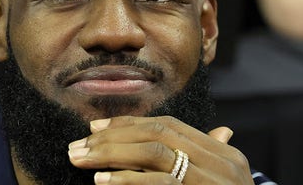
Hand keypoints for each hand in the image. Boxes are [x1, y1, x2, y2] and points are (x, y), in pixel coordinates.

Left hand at [68, 116, 253, 183]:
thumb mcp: (223, 183)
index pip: (169, 126)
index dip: (130, 124)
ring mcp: (211, 183)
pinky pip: (159, 184)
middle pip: (158, 135)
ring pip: (155, 153)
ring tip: (82, 159)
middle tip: (78, 145)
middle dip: (113, 136)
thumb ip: (209, 159)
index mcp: (224, 156)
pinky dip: (127, 180)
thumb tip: (222, 131)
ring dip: (112, 153)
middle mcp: (222, 164)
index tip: (95, 128)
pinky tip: (102, 182)